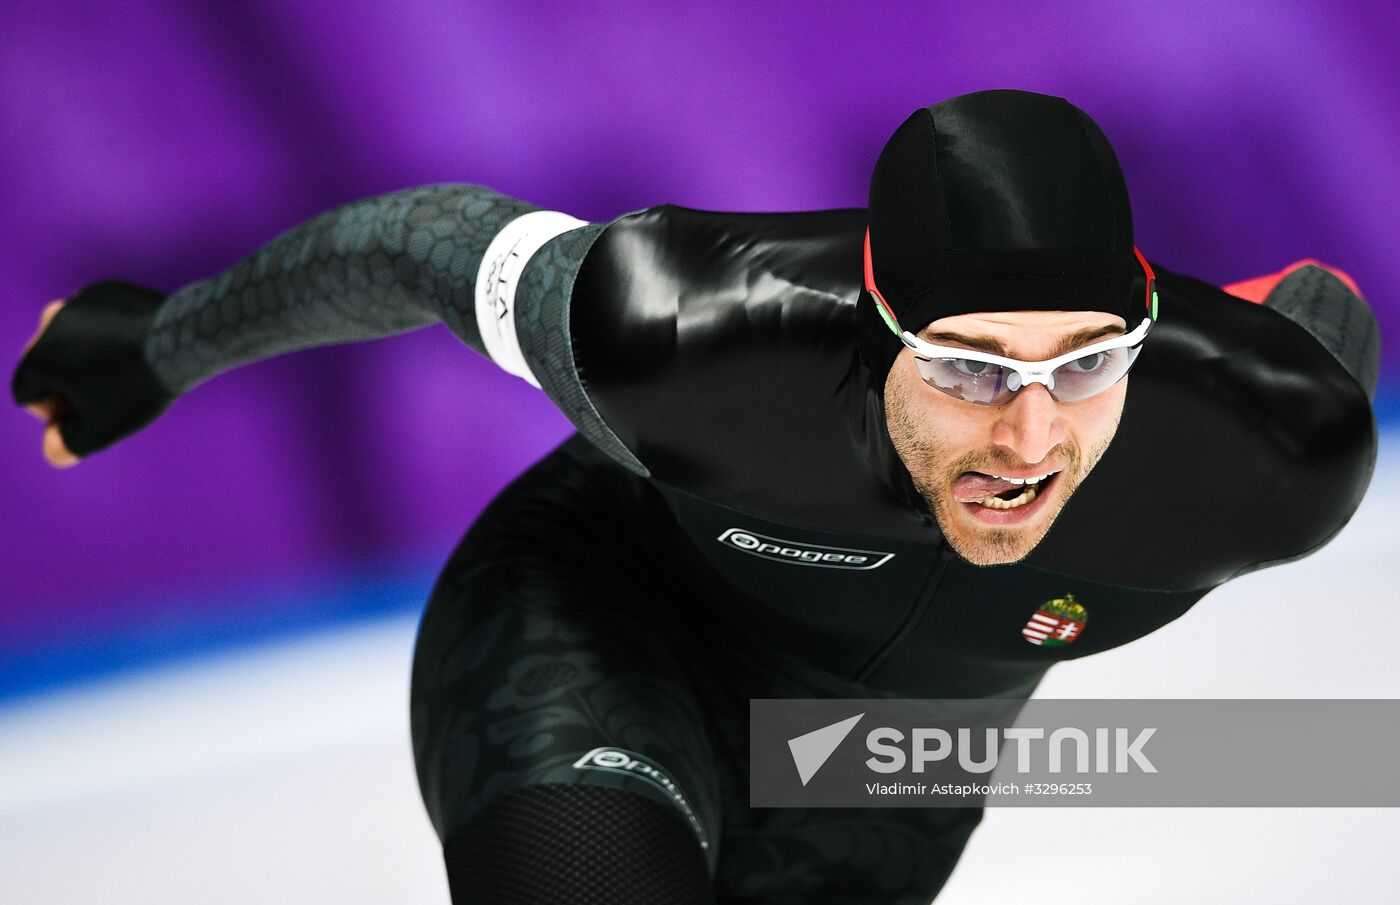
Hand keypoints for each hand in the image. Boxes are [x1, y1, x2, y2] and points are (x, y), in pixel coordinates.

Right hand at [11, 280, 172, 463]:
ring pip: (69, 339)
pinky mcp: (103, 290)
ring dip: (84, 357)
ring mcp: (76, 302)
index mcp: (38, 358)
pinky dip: (106, 334)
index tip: (86, 413)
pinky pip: (95, 319)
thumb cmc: (138, 387)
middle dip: (65, 384)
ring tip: (120, 370)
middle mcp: (48, 324)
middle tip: (104, 394)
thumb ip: (68, 446)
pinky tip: (134, 346)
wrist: (182, 340)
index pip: (27, 394)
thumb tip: (53, 445)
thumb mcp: (102, 429)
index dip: (53, 412)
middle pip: (45, 364)